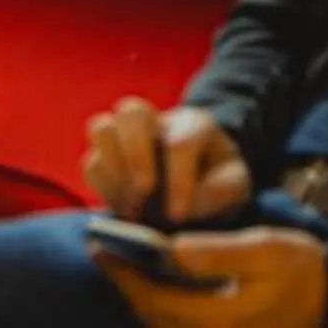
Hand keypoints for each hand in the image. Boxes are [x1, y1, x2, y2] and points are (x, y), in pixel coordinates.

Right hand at [83, 98, 249, 226]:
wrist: (206, 177)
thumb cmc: (220, 179)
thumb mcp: (236, 184)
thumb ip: (219, 191)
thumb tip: (185, 207)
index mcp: (193, 124)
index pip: (179, 142)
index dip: (177, 180)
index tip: (179, 215)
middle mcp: (157, 123)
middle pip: (130, 111)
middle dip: (134, 155)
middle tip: (145, 194)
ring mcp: (129, 138)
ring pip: (101, 128)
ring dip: (112, 169)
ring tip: (131, 206)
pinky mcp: (110, 162)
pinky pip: (91, 163)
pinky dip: (102, 188)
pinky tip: (123, 211)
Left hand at [91, 227, 326, 327]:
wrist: (326, 300)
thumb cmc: (297, 267)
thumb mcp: (267, 248)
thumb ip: (220, 253)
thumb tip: (172, 249)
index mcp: (218, 317)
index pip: (156, 298)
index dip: (126, 274)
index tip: (102, 246)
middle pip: (151, 316)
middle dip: (125, 284)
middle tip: (102, 251)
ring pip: (159, 325)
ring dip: (137, 296)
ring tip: (121, 265)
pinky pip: (174, 327)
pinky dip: (156, 307)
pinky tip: (151, 284)